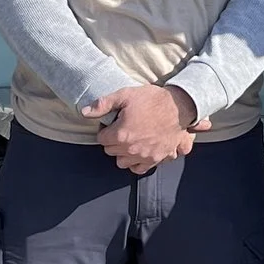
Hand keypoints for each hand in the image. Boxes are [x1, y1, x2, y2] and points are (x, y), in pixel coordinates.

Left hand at [83, 84, 206, 173]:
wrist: (179, 106)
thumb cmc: (152, 99)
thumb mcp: (125, 95)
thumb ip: (103, 104)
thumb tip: (85, 112)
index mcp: (120, 134)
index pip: (101, 139)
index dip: (105, 130)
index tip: (112, 123)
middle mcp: (131, 149)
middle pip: (110, 151)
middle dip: (113, 141)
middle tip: (122, 128)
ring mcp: (144, 156)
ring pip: (122, 162)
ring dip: (122, 153)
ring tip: (129, 140)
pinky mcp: (156, 159)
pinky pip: (139, 169)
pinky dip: (136, 162)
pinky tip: (137, 152)